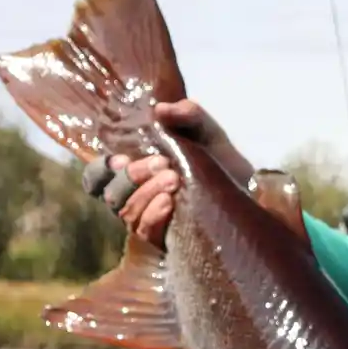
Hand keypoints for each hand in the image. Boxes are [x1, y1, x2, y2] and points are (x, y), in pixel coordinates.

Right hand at [79, 100, 253, 249]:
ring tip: (174, 179)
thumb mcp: (206, 132)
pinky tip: (171, 201)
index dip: (98, 170)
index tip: (119, 159)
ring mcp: (148, 219)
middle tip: (163, 163)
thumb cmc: (220, 161)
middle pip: (111, 193)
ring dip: (146, 193)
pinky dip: (153, 214)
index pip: (97, 177)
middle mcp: (136, 197)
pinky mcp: (164, 238)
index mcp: (135, 171)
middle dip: (132, 176)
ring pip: (126, 212)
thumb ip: (187, 115)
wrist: (250, 194)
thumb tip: (161, 109)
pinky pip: (145, 231)